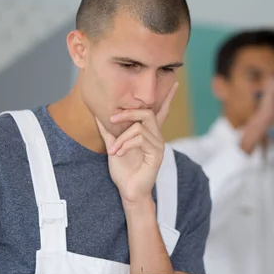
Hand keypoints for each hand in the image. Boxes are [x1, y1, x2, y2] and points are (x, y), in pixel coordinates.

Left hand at [96, 82, 177, 202]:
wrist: (128, 190)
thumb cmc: (123, 171)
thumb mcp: (113, 146)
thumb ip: (108, 130)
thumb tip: (98, 113)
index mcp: (148, 134)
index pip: (161, 111)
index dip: (168, 97)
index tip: (175, 83)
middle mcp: (156, 137)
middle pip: (147, 112)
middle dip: (128, 113)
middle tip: (112, 119)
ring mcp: (158, 145)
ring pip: (140, 126)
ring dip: (122, 137)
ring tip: (113, 149)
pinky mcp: (157, 154)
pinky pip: (140, 138)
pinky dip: (125, 144)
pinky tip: (118, 153)